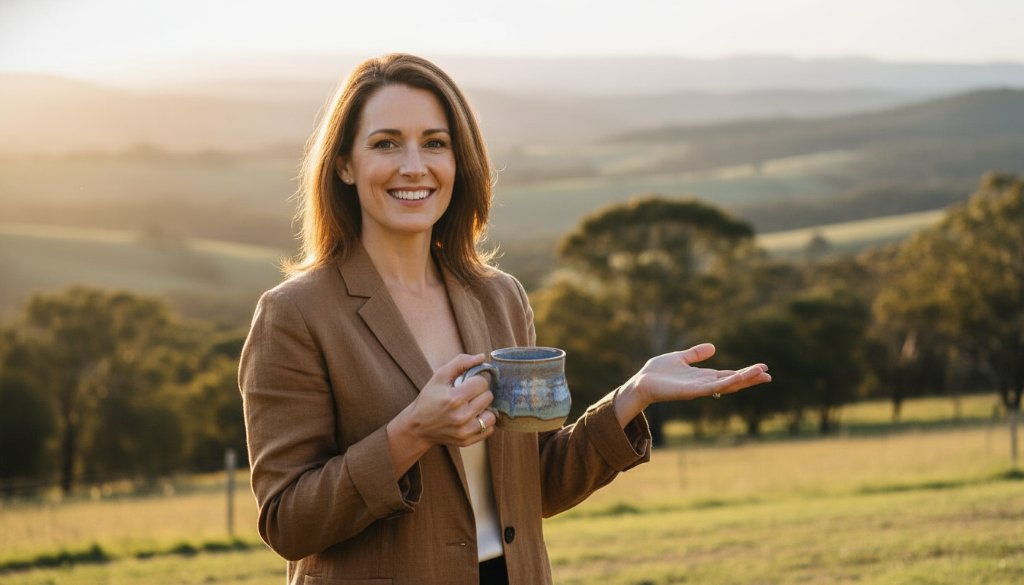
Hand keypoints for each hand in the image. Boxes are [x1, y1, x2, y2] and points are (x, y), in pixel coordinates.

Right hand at [386, 354, 498, 477]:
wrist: (417, 427)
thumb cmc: (429, 399)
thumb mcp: (439, 376)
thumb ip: (461, 362)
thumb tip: (482, 357)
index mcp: (454, 398)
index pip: (482, 383)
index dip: (476, 380)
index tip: (468, 384)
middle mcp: (461, 417)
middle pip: (488, 397)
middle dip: (480, 393)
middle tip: (468, 395)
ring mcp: (465, 431)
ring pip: (492, 415)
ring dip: (484, 409)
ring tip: (472, 407)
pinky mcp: (467, 441)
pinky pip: (489, 429)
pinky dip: (483, 423)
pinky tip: (472, 418)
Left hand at [614, 343, 770, 426]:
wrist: (641, 382)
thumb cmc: (657, 372)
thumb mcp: (680, 357)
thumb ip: (695, 354)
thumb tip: (714, 347)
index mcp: (703, 376)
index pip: (729, 374)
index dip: (745, 372)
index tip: (763, 369)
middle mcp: (704, 384)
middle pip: (732, 381)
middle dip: (750, 378)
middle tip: (769, 374)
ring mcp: (699, 389)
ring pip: (726, 385)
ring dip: (743, 379)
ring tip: (761, 373)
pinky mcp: (691, 392)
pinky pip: (712, 388)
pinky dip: (726, 383)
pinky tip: (738, 378)